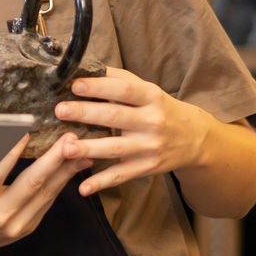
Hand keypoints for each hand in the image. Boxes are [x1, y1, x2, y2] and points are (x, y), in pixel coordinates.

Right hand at [0, 133, 89, 255]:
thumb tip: (9, 140)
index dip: (12, 153)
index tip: (27, 132)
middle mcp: (0, 215)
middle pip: (32, 183)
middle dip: (54, 158)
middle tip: (70, 139)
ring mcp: (18, 225)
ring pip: (47, 192)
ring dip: (66, 170)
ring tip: (81, 150)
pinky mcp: (29, 227)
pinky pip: (47, 201)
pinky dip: (60, 182)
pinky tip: (71, 168)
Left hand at [54, 70, 213, 197]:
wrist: (195, 139)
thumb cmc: (162, 109)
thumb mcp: (148, 90)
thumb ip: (119, 80)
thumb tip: (86, 68)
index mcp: (151, 97)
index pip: (124, 89)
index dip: (100, 86)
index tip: (75, 85)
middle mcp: (152, 121)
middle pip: (115, 116)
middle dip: (86, 113)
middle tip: (60, 110)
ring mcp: (149, 146)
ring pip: (116, 148)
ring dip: (89, 148)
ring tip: (65, 148)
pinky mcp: (146, 167)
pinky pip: (121, 175)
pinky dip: (102, 182)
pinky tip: (83, 187)